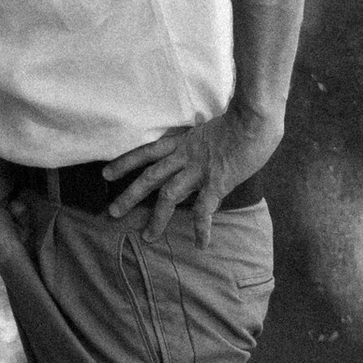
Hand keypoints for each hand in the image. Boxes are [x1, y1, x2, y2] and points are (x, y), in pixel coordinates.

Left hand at [104, 102, 282, 241]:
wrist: (255, 118)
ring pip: (169, 195)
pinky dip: (202, 228)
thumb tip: (202, 127)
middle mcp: (186, 156)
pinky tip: (201, 244)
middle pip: (150, 176)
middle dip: (130, 195)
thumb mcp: (212, 124)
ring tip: (148, 237)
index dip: (125, 162)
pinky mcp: (217, 182)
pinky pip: (205, 209)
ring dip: (157, 218)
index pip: (147, 151)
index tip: (106, 173)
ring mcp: (199, 170)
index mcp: (183, 141)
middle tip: (112, 212)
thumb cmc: (242, 117)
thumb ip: (203, 134)